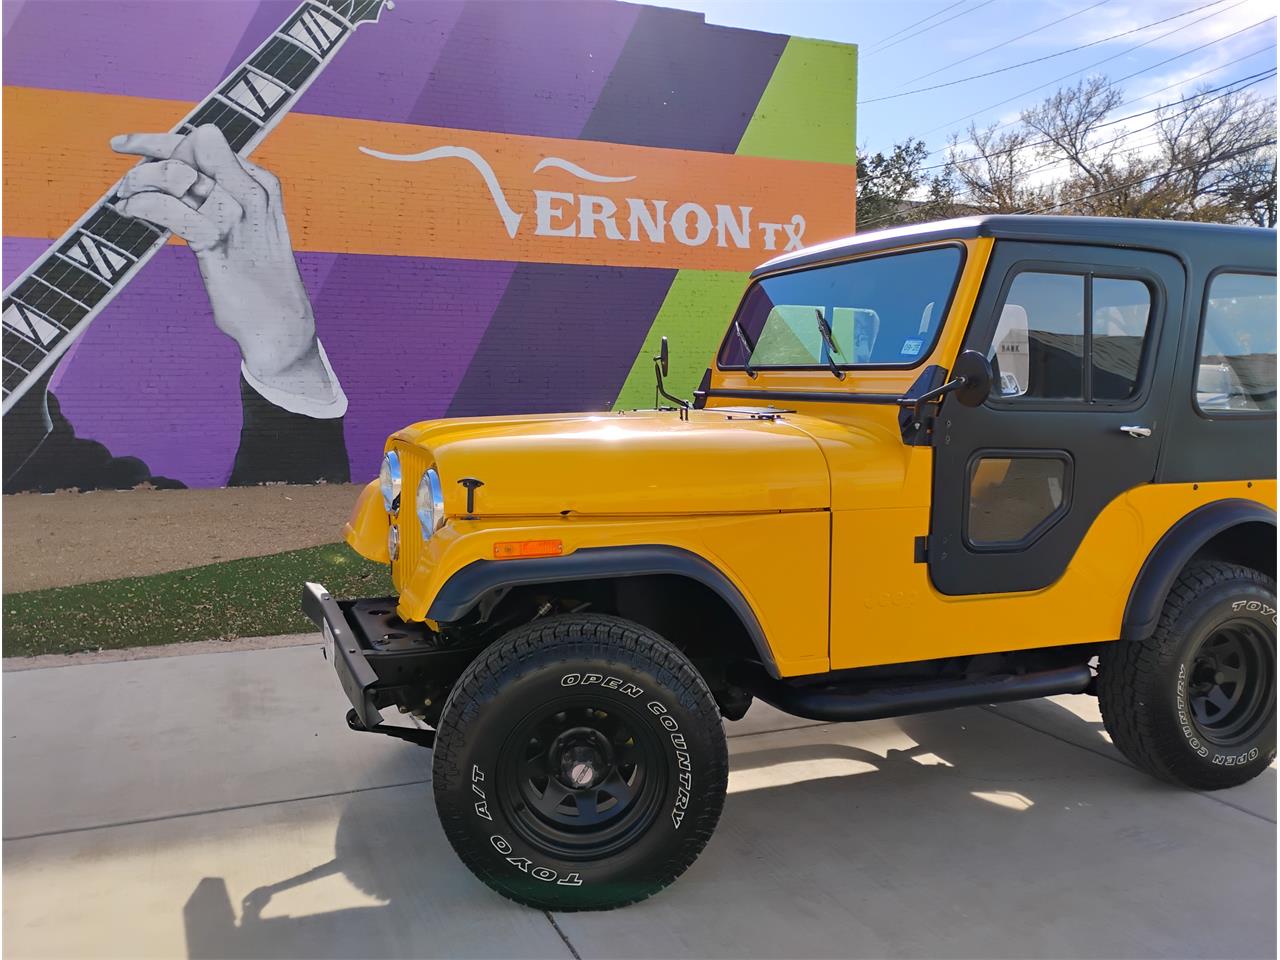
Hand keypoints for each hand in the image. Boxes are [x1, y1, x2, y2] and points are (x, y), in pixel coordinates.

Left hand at [111, 125, 337, 406]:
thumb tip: (176, 168)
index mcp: (262, 182)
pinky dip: (144, 206)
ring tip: (125, 200)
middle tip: (128, 182)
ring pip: (178, 175)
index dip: (161, 141)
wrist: (280, 324)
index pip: (204, 142)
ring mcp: (238, 217)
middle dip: (149, 157)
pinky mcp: (219, 244)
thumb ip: (219, 194)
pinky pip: (172, 210)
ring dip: (140, 182)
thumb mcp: (246, 225)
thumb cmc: (258, 276)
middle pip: (192, 149)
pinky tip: (132, 212)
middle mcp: (253, 192)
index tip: (127, 145)